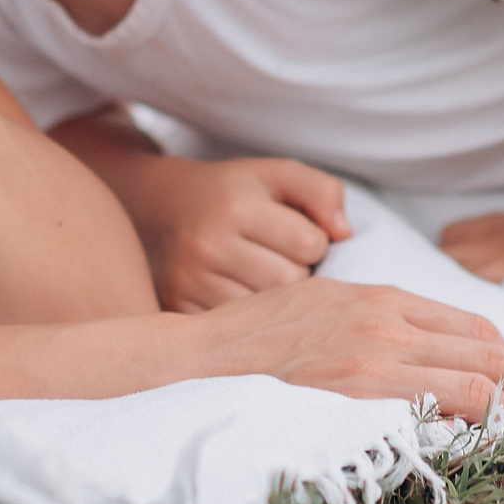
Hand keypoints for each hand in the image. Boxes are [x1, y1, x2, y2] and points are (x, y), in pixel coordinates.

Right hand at [122, 155, 353, 310]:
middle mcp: (208, 242)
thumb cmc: (232, 193)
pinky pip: (236, 329)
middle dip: (296, 273)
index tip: (293, 235)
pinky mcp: (177, 305)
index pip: (309, 244)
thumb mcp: (276, 174)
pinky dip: (247, 318)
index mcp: (236, 205)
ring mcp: (189, 278)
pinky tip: (240, 294)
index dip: (312, 241)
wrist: (159, 205)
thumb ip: (321, 191)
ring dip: (275, 301)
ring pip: (266, 313)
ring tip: (260, 276)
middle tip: (277, 258)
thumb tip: (344, 234)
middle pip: (289, 282)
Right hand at [188, 277, 503, 420]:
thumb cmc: (262, 331)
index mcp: (381, 299)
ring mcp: (370, 367)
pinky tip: (466, 445)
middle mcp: (385, 328)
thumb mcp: (326, 298)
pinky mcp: (352, 401)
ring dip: (501, 413)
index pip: (472, 328)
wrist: (205, 357)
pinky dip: (458, 431)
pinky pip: (428, 418)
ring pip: (468, 389)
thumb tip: (430, 340)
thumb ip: (379, 313)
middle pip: (484, 356)